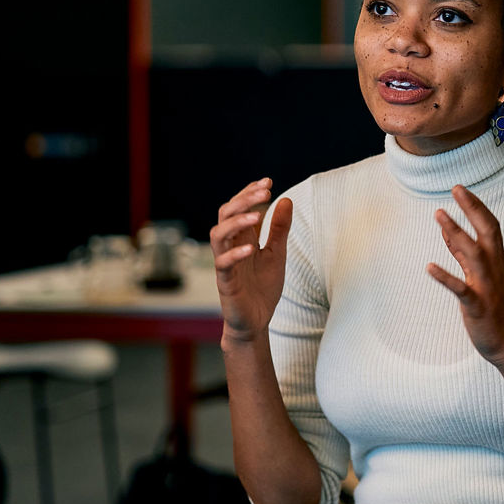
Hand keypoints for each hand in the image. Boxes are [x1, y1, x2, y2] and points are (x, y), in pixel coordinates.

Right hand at [210, 178, 292, 343]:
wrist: (256, 322)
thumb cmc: (263, 287)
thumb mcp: (277, 253)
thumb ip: (279, 228)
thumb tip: (286, 199)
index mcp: (242, 238)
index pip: (239, 208)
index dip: (250, 193)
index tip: (268, 181)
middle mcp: (231, 246)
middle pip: (225, 214)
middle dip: (243, 199)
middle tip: (264, 191)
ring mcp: (226, 264)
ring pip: (218, 235)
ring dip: (235, 222)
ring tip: (256, 215)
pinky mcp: (225, 283)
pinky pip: (223, 264)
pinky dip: (235, 254)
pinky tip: (250, 248)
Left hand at [427, 185, 503, 367]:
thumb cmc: (493, 307)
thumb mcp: (478, 275)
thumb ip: (462, 253)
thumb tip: (446, 229)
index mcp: (496, 261)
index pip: (490, 225)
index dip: (476, 206)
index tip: (461, 188)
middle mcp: (494, 269)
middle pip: (488, 231)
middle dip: (473, 208)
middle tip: (456, 188)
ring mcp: (487, 287)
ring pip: (474, 254)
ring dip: (456, 233)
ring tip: (438, 214)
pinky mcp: (478, 306)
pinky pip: (462, 289)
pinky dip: (446, 277)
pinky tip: (429, 267)